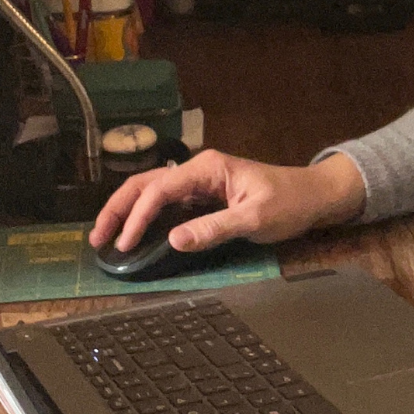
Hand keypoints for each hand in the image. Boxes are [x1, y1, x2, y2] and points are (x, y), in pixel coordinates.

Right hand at [89, 150, 364, 254]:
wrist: (315, 196)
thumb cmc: (290, 203)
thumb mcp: (255, 218)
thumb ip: (215, 228)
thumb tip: (174, 240)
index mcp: (206, 168)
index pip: (159, 190)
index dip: (137, 217)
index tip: (125, 245)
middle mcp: (198, 170)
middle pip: (145, 185)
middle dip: (118, 210)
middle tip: (98, 239)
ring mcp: (200, 182)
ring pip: (152, 192)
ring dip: (128, 212)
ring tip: (108, 237)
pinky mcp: (205, 196)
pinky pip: (168, 203)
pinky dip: (147, 217)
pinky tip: (137, 234)